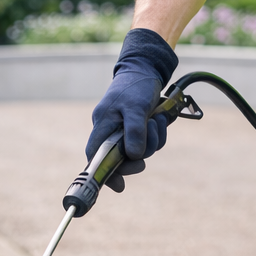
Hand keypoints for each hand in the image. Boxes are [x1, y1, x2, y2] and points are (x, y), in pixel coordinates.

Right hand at [87, 28, 178, 191]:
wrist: (147, 69)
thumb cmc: (136, 86)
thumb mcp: (136, 107)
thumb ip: (134, 131)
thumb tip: (134, 156)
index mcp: (103, 125)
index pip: (95, 154)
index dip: (102, 172)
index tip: (117, 186)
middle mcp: (111, 130)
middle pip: (120, 159)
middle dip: (136, 158)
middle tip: (145, 160)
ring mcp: (126, 131)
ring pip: (139, 151)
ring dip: (152, 142)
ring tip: (156, 121)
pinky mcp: (139, 130)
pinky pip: (149, 143)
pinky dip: (157, 135)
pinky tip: (159, 120)